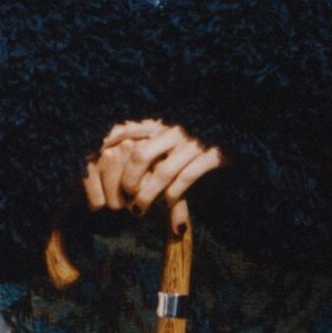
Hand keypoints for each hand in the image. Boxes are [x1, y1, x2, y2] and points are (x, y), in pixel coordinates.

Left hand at [84, 118, 226, 218]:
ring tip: (137, 210)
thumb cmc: (199, 133)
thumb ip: (145, 138)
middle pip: (139, 156)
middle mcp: (174, 129)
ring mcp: (193, 141)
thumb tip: (108, 151)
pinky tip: (166, 205)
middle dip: (127, 182)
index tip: (89, 162)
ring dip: (146, 194)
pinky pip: (186, 178)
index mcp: (161, 121)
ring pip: (162, 172)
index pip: (124, 130)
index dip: (104, 145)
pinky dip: (173, 195)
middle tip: (121, 200)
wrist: (242, 129)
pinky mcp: (213, 154)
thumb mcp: (170, 130)